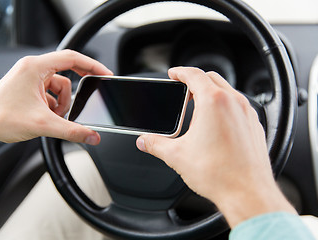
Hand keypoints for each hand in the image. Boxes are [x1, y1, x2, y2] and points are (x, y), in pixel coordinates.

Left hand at [0, 50, 112, 157]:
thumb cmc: (0, 117)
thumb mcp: (43, 125)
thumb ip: (72, 131)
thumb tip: (92, 135)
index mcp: (35, 67)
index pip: (71, 58)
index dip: (92, 65)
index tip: (104, 73)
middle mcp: (32, 69)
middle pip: (66, 72)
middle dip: (76, 89)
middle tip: (89, 95)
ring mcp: (29, 78)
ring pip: (59, 86)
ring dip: (62, 103)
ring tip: (52, 117)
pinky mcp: (28, 88)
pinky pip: (50, 93)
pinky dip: (53, 106)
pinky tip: (46, 117)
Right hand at [136, 67, 295, 226]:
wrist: (248, 193)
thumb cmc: (219, 174)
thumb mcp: (177, 156)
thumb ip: (155, 144)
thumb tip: (144, 141)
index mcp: (213, 102)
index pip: (194, 75)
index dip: (180, 72)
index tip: (174, 74)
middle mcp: (233, 103)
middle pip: (211, 78)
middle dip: (195, 81)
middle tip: (183, 90)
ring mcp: (247, 113)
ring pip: (227, 91)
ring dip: (211, 92)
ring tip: (198, 107)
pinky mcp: (254, 125)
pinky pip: (238, 106)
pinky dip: (225, 106)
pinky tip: (216, 124)